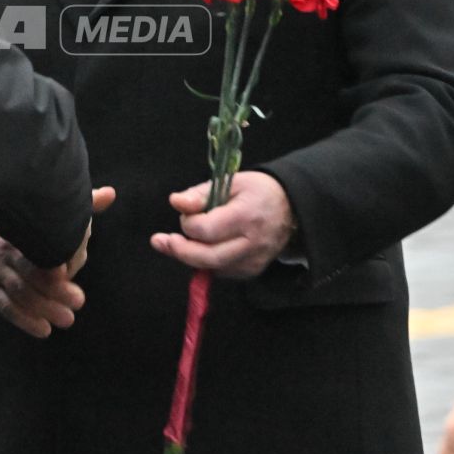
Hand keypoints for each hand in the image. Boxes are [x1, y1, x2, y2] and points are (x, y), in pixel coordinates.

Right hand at [0, 186, 113, 338]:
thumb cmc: (30, 224)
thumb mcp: (52, 212)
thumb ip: (82, 205)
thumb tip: (110, 194)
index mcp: (20, 228)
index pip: (32, 246)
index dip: (48, 261)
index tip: (65, 273)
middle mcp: (3, 249)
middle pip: (27, 274)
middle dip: (53, 291)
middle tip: (79, 302)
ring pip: (18, 292)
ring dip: (42, 309)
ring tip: (67, 320)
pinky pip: (5, 307)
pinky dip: (24, 321)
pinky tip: (44, 330)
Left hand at [151, 171, 296, 277]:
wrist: (292, 207)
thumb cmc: (257, 191)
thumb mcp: (230, 182)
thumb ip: (200, 194)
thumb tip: (175, 202)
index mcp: (246, 216)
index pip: (207, 230)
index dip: (188, 223)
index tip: (186, 212)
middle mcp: (252, 243)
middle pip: (208, 257)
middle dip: (180, 251)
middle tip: (161, 241)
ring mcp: (254, 261)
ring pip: (212, 268)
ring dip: (190, 257)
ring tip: (176, 243)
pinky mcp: (252, 270)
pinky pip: (221, 271)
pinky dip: (206, 262)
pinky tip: (201, 248)